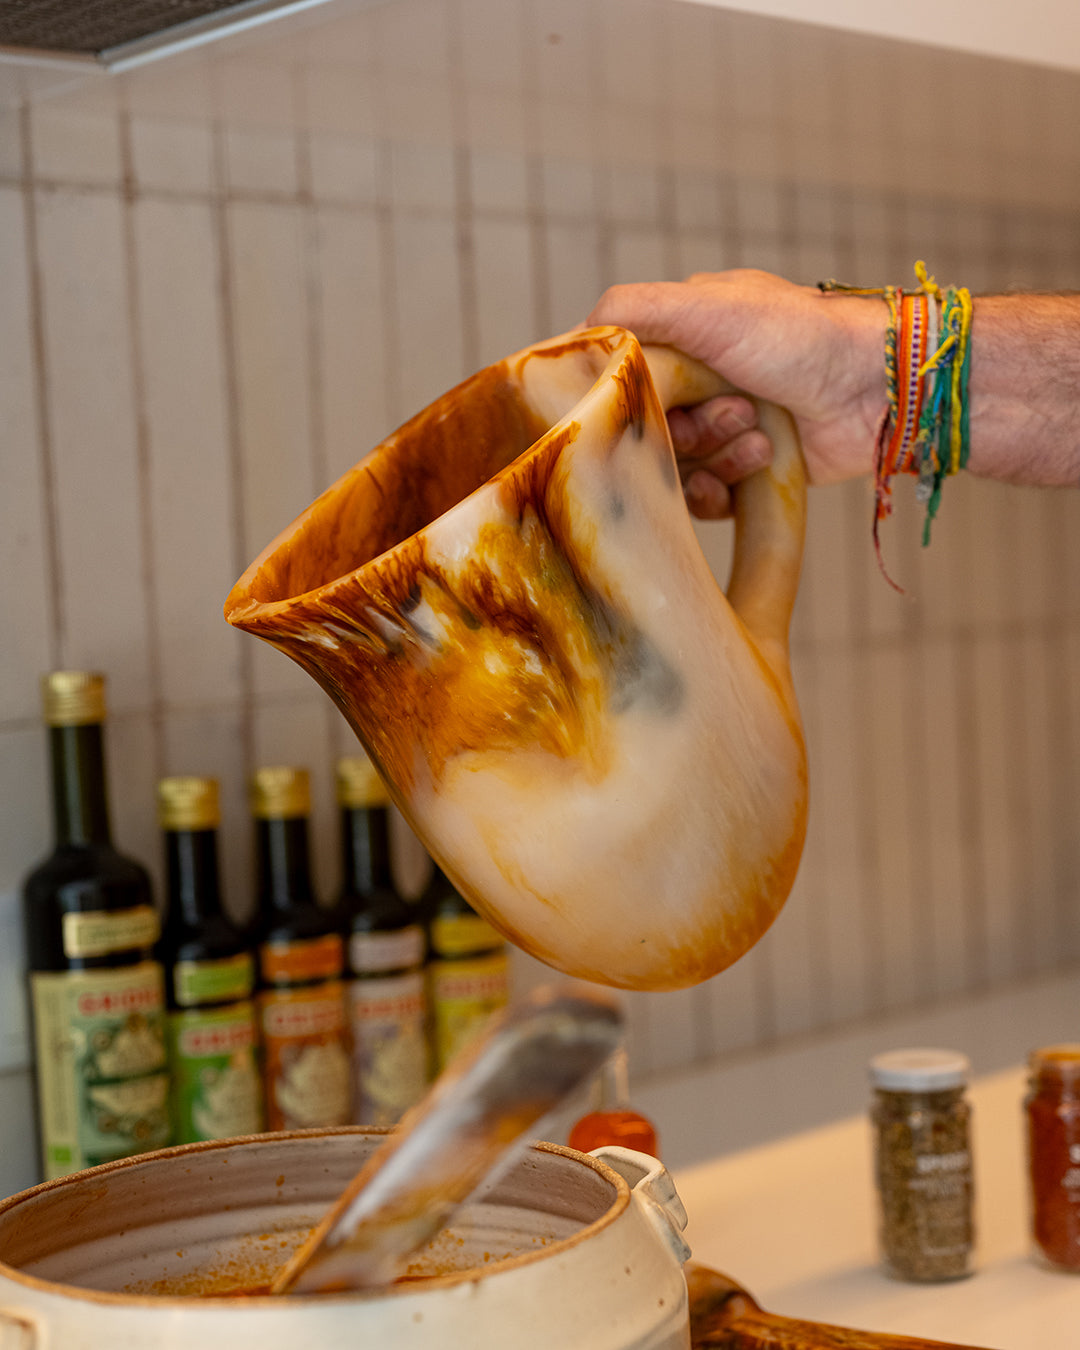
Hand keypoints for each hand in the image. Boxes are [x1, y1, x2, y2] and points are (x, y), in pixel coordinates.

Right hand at [586, 269, 886, 517]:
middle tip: (731, 410)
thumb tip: (573, 337)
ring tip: (758, 431)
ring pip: (671, 470)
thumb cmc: (800, 337)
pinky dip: (721, 489)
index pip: (619, 377)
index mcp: (683, 337)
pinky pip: (700, 503)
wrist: (879, 390)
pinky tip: (757, 462)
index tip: (641, 402)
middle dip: (683, 429)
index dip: (623, 396)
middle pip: (643, 432)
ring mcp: (720, 430)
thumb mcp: (708, 306)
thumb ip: (633, 309)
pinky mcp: (742, 475)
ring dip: (712, 456)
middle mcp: (696, 384)